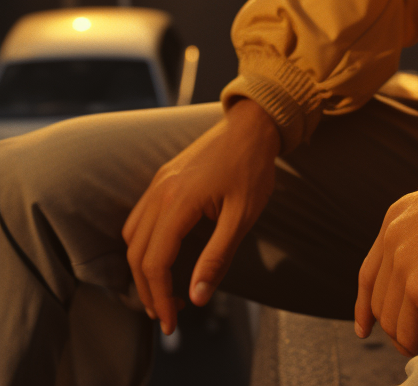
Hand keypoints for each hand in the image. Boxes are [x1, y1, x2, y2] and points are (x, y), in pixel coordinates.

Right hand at [122, 98, 279, 335]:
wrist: (252, 125)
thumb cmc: (252, 168)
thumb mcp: (242, 217)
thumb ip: (217, 258)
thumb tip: (197, 298)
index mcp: (178, 201)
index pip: (155, 262)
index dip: (160, 298)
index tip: (172, 323)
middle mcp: (160, 191)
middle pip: (136, 253)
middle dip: (147, 290)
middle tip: (167, 316)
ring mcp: (158, 182)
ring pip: (132, 236)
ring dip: (142, 269)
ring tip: (163, 292)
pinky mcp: (163, 178)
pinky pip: (139, 217)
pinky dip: (143, 244)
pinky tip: (162, 256)